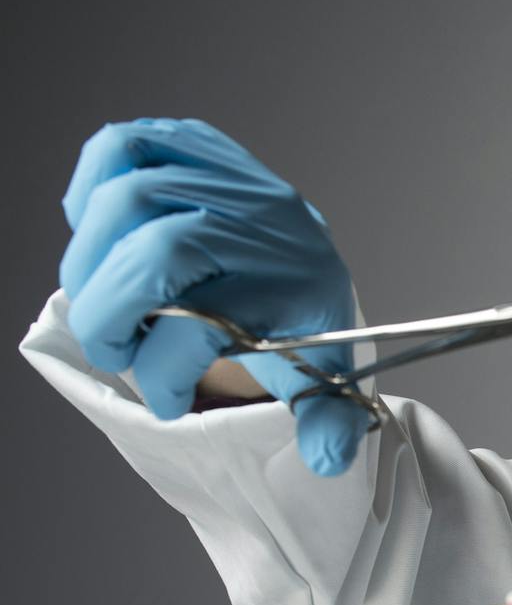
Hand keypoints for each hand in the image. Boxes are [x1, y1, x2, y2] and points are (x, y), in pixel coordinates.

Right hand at [59, 118, 368, 475]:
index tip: (168, 400)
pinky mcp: (194, 146)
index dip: (165, 371)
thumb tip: (326, 459)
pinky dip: (91, 190)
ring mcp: (228, 177)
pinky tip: (106, 240)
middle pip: (158, 250)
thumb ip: (328, 423)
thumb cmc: (302, 324)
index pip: (207, 323)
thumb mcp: (325, 379)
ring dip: (91, 261)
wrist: (307, 263)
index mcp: (298, 285)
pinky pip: (121, 146)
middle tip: (115, 350)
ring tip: (107, 303)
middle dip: (111, 313)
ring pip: (127, 197)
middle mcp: (265, 224)